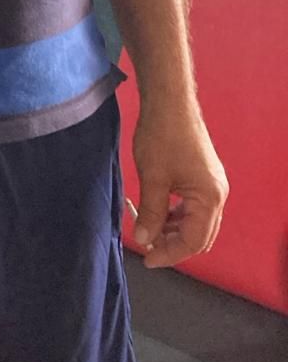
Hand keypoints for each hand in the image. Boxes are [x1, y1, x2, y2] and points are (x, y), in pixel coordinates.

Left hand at [130, 103, 227, 267]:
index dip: (169, 254)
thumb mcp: (153, 178)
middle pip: (200, 235)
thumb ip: (151, 212)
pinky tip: (157, 214)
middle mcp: (217, 195)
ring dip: (174, 231)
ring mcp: (212, 186)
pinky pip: (193, 208)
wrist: (169, 103)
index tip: (146, 258)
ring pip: (196, 223)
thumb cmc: (162, 137)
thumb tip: (144, 238)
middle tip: (147, 248)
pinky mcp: (203, 178)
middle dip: (173, 245)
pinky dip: (176, 216)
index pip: (193, 241)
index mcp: (210, 198)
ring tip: (148, 231)